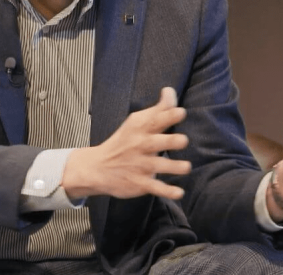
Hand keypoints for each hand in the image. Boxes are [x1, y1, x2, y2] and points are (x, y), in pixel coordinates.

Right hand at [63, 87, 190, 199]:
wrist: (97, 168)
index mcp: (139, 129)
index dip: (168, 116)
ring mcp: (139, 166)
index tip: (180, 112)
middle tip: (182, 140)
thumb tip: (170, 91)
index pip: (154, 120)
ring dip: (173, 167)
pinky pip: (155, 188)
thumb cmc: (123, 143)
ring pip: (158, 166)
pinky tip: (178, 192)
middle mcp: (139, 146)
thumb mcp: (135, 123)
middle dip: (171, 141)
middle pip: (156, 142)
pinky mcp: (139, 183)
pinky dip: (166, 191)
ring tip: (185, 167)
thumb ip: (157, 110)